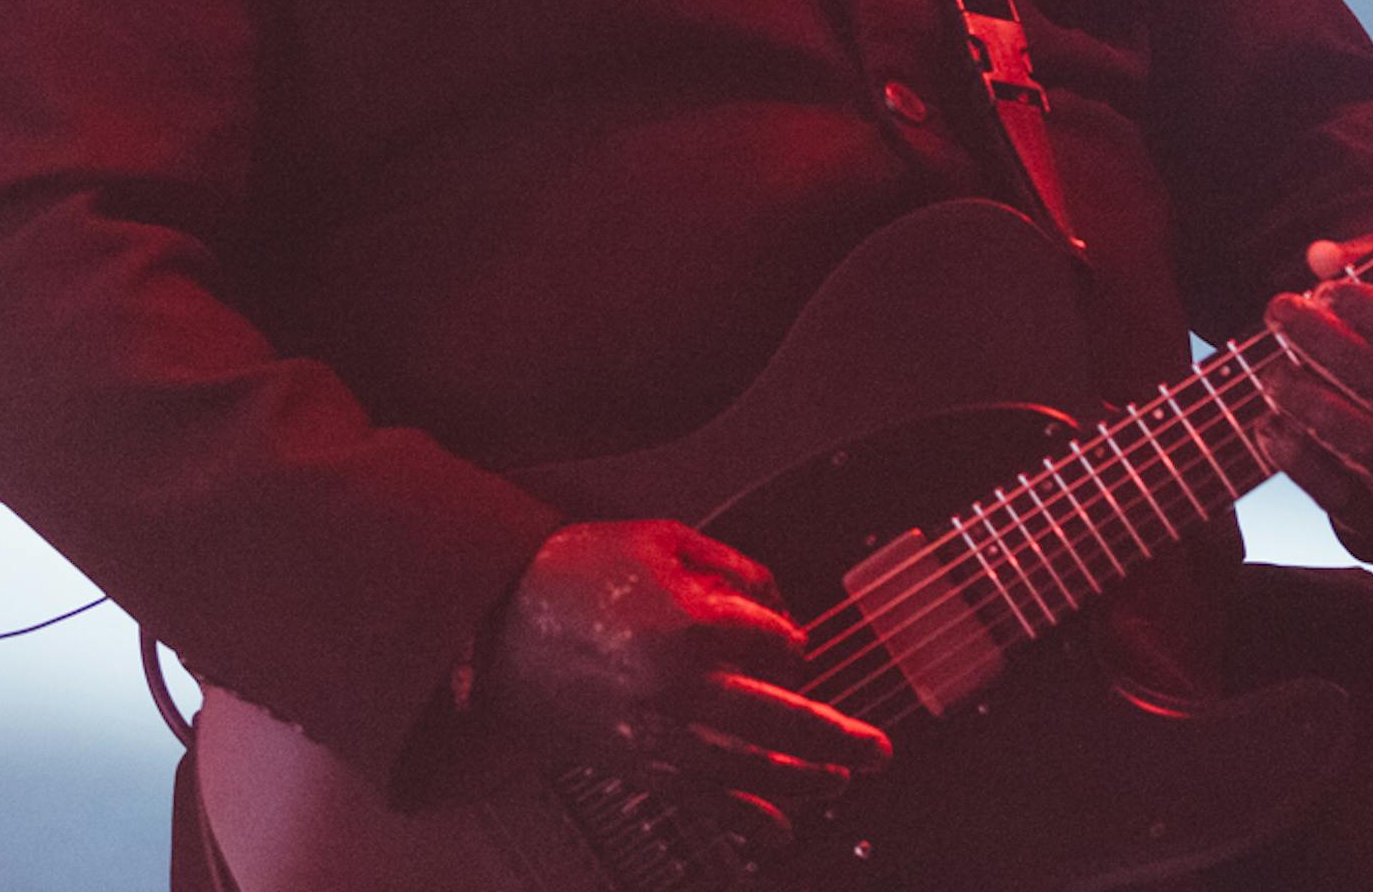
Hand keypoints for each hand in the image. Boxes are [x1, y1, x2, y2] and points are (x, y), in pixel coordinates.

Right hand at [469, 520, 891, 840]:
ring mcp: (661, 732)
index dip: (793, 638)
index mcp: (695, 623)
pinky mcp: (637, 762)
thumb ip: (730, 565)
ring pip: (750, 768)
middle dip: (837, 736)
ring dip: (805, 781)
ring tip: (843, 783)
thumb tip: (776, 599)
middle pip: (782, 718)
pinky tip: (778, 831)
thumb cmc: (573, 574)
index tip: (789, 636)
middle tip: (877, 748)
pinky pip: (702, 799)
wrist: (494, 623)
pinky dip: (745, 818)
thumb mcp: (660, 539)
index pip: (781, 642)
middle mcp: (685, 686)